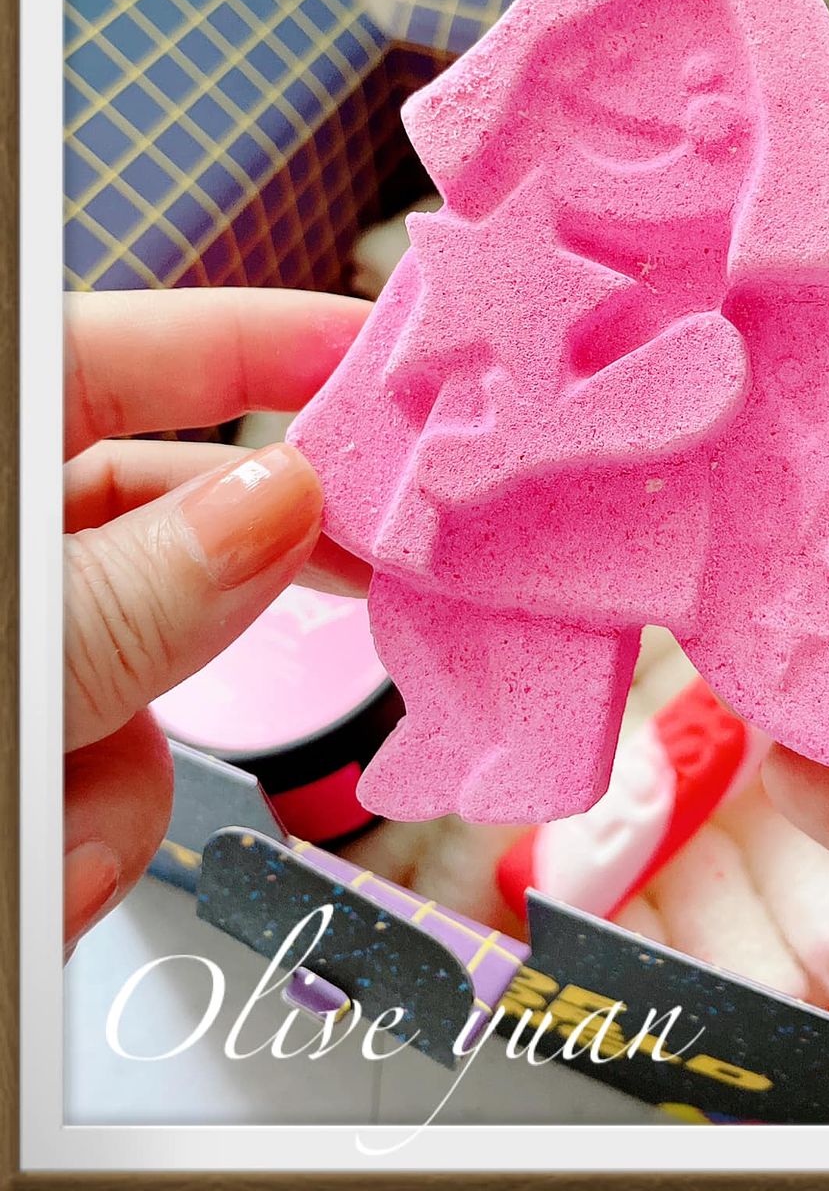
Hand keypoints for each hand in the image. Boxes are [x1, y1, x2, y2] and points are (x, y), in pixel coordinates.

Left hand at [63, 287, 370, 954]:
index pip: (158, 351)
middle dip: (233, 605)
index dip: (289, 344)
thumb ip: (129, 586)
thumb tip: (280, 509)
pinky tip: (31, 875)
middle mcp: (8, 537)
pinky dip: (79, 832)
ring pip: (147, 677)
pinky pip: (99, 770)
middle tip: (367, 596)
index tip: (398, 367)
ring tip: (47, 846)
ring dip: (123, 771)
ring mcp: (20, 644)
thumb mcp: (6, 655)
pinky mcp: (18, 737)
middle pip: (175, 525)